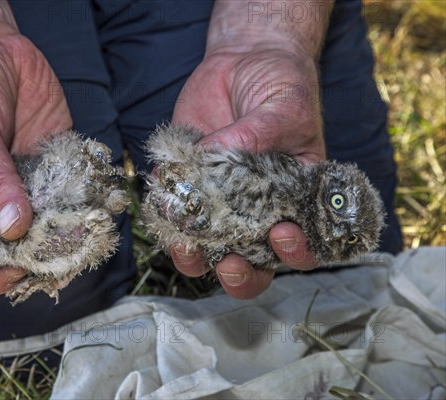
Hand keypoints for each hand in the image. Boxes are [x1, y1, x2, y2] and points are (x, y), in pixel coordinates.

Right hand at [0, 21, 71, 293]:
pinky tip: (100, 206)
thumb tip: (13, 228)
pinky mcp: (56, 159)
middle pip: (20, 242)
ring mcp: (29, 180)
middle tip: (63, 258)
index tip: (15, 275)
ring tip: (87, 237)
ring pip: (52, 218)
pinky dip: (86, 197)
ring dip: (69, 231)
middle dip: (41, 254)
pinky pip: (73, 186)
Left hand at [171, 47, 325, 298]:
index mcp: (296, 198)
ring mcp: (221, 200)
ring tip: (186, 247)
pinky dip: (165, 213)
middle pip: (253, 260)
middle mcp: (259, 209)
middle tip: (231, 263)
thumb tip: (214, 160)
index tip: (281, 234)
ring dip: (196, 257)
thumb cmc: (282, 85)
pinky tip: (162, 200)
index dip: (294, 253)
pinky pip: (174, 210)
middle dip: (242, 274)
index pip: (302, 242)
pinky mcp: (189, 183)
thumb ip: (257, 137)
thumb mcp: (283, 107)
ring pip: (208, 247)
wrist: (246, 60)